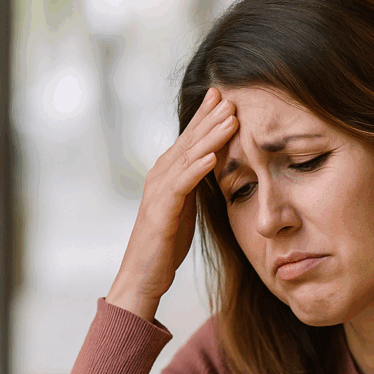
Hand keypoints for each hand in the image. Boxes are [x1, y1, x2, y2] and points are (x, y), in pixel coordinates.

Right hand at [106, 87, 236, 320]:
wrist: (143, 277)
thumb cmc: (164, 245)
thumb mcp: (184, 207)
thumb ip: (193, 185)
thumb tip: (210, 166)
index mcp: (167, 175)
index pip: (189, 141)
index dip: (205, 118)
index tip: (224, 97)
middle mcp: (159, 177)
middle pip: (188, 142)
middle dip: (209, 118)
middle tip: (229, 96)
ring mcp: (158, 193)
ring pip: (187, 158)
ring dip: (209, 137)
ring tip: (230, 119)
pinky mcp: (161, 212)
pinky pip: (181, 186)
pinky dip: (197, 169)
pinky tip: (213, 156)